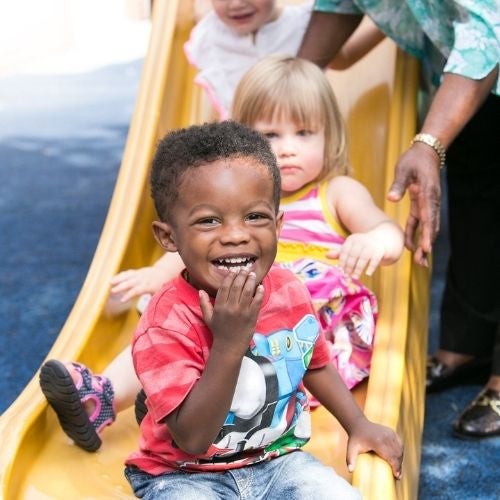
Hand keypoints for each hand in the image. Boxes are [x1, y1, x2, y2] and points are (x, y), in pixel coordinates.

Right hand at [110, 266, 167, 301]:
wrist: (164, 272)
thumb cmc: (161, 286)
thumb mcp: (159, 294)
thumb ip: (152, 301)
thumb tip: (148, 313)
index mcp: (148, 285)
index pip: (137, 290)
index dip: (129, 295)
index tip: (122, 300)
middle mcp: (143, 279)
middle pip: (130, 282)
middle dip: (121, 286)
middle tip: (112, 291)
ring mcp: (139, 274)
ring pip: (128, 276)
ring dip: (118, 279)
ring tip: (109, 282)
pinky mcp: (137, 271)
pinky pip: (128, 273)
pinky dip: (120, 275)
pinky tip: (113, 279)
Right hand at [199, 269, 263, 357]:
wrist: (229, 346)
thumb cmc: (219, 331)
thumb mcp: (208, 318)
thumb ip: (204, 304)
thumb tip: (200, 291)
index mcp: (219, 306)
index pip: (225, 287)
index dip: (230, 277)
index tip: (233, 271)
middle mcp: (230, 307)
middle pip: (237, 286)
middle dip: (241, 275)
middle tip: (245, 269)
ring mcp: (242, 311)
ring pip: (247, 291)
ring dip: (250, 281)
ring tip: (252, 274)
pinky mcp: (251, 316)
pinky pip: (257, 301)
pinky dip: (259, 292)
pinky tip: (260, 286)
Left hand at [326, 233, 384, 278]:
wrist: (380, 241)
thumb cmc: (361, 247)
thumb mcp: (351, 248)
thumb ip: (340, 253)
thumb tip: (326, 255)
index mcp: (352, 239)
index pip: (345, 251)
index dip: (342, 261)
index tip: (340, 271)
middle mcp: (361, 241)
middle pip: (353, 255)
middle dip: (349, 267)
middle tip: (346, 277)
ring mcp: (371, 245)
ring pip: (363, 258)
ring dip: (358, 268)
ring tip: (355, 277)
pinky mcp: (379, 251)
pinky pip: (375, 260)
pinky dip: (371, 267)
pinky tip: (368, 274)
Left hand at [346, 418, 403, 479]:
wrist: (358, 424)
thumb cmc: (355, 439)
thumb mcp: (351, 449)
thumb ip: (350, 460)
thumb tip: (350, 471)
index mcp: (377, 441)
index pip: (390, 456)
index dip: (396, 467)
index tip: (397, 477)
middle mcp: (385, 436)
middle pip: (397, 454)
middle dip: (399, 466)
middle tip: (398, 476)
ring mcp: (389, 433)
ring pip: (400, 449)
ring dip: (400, 459)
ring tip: (398, 469)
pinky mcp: (391, 431)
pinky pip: (399, 444)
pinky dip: (400, 452)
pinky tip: (398, 459)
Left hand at [387, 143, 440, 266]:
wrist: (425, 152)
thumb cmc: (413, 160)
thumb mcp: (404, 170)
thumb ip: (398, 185)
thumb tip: (392, 198)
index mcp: (428, 195)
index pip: (428, 218)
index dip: (427, 235)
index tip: (426, 248)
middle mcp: (431, 202)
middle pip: (430, 228)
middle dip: (426, 246)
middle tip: (421, 263)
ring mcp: (427, 205)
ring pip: (426, 228)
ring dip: (423, 244)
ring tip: (419, 262)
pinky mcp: (422, 205)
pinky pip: (418, 223)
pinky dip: (414, 235)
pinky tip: (409, 247)